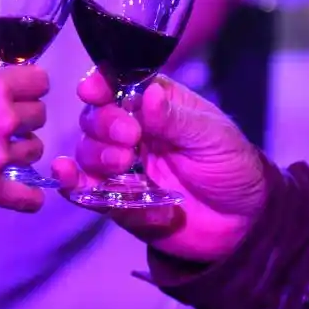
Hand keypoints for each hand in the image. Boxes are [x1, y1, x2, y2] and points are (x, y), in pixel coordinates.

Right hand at [0, 66, 48, 212]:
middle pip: (40, 116)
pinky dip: (27, 194)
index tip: (18, 96)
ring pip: (35, 150)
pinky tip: (18, 188)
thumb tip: (1, 94)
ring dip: (19, 151)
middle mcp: (2, 119)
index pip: (41, 82)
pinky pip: (29, 196)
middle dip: (22, 119)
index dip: (29, 89)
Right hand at [54, 70, 266, 258]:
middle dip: (104, 123)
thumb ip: (175, 119)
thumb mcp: (212, 136)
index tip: (94, 91)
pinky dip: (71, 182)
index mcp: (157, 105)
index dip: (102, 84)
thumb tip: (147, 92)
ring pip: (88, 151)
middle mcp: (134, 131)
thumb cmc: (232, 167)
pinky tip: (65, 174)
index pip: (119, 85)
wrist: (243, 224)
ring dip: (97, 153)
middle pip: (97, 117)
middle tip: (130, 136)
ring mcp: (123, 165)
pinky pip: (86, 189)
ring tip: (123, 162)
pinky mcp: (118, 199)